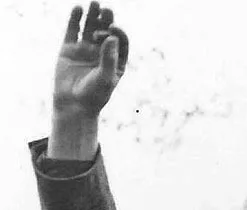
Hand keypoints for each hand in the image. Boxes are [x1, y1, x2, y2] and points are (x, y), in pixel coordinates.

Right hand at [54, 3, 126, 118]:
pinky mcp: (68, 49)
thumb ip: (109, 58)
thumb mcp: (106, 77)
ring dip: (92, 16)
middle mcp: (101, 53)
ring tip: (94, 3)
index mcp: (115, 61)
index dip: (118, 33)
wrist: (73, 105)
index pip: (119, 42)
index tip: (113, 29)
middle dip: (106, 20)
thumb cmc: (94, 95)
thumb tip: (112, 36)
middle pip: (105, 32)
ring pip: (89, 28)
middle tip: (106, 9)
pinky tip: (78, 8)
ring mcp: (84, 50)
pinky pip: (72, 31)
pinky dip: (75, 19)